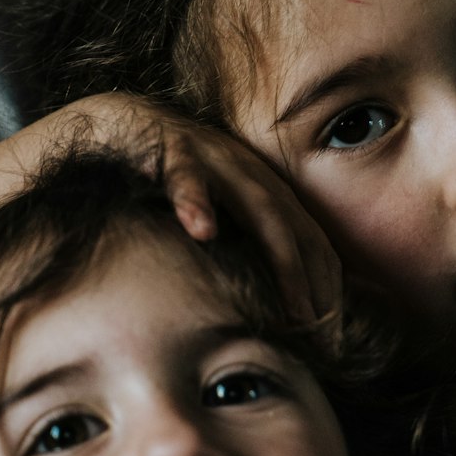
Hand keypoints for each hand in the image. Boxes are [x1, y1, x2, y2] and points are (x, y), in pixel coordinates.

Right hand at [68, 94, 340, 322]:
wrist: (123, 121)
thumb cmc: (168, 179)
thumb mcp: (215, 214)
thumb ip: (242, 247)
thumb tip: (268, 307)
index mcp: (264, 190)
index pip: (312, 241)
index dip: (327, 286)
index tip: (333, 335)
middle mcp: (251, 173)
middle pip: (298, 229)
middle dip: (316, 283)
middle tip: (322, 334)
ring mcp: (215, 158)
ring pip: (260, 205)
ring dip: (283, 256)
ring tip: (296, 309)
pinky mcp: (171, 148)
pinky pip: (186, 175)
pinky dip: (196, 201)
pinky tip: (202, 231)